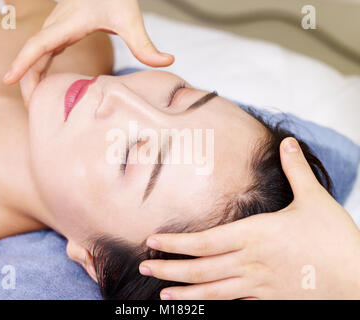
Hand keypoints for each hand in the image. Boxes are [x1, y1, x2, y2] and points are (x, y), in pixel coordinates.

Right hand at [3, 0, 173, 103]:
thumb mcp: (129, 18)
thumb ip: (145, 44)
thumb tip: (168, 61)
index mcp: (69, 23)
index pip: (40, 44)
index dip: (24, 62)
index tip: (8, 79)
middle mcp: (57, 25)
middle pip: (32, 54)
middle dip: (26, 79)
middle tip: (30, 109)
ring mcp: (56, 28)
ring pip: (35, 54)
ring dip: (31, 77)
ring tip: (35, 105)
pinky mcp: (61, 32)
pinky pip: (43, 53)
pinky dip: (39, 70)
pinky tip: (45, 87)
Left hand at [139, 137, 359, 299]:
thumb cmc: (336, 239)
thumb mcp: (315, 200)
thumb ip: (296, 170)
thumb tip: (288, 141)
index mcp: (256, 235)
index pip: (205, 241)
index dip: (176, 243)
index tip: (153, 241)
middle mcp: (251, 261)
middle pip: (201, 268)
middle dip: (170, 268)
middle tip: (145, 265)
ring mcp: (258, 284)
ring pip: (213, 290)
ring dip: (185, 292)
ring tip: (162, 293)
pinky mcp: (269, 299)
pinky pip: (235, 302)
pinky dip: (214, 302)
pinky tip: (201, 303)